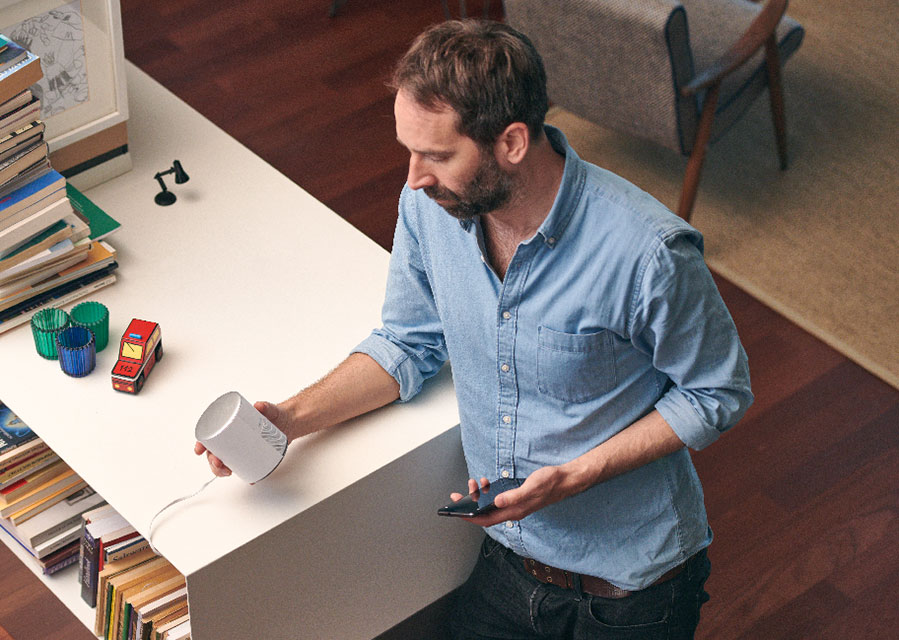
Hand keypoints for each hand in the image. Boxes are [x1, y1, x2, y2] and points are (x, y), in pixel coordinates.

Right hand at [194, 400, 284, 477]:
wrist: (289, 422)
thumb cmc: (275, 414)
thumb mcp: (269, 409)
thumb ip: (265, 406)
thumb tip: (259, 406)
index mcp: (231, 425)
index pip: (210, 434)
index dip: (201, 443)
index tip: (199, 449)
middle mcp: (233, 437)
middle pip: (214, 452)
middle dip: (212, 461)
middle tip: (219, 464)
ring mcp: (242, 447)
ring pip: (226, 461)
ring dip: (222, 470)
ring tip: (229, 472)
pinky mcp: (253, 454)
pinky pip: (244, 465)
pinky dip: (246, 473)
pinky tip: (249, 479)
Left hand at [454, 466, 572, 527]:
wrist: (566, 479)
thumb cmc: (551, 482)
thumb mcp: (532, 487)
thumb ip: (514, 496)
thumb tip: (496, 502)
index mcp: (515, 511)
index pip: (487, 520)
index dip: (470, 517)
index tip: (456, 512)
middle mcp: (513, 511)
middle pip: (485, 514)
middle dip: (469, 506)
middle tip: (457, 495)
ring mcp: (515, 505)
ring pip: (491, 506)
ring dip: (479, 496)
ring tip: (474, 483)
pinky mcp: (517, 499)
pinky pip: (497, 499)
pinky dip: (488, 492)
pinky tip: (486, 483)